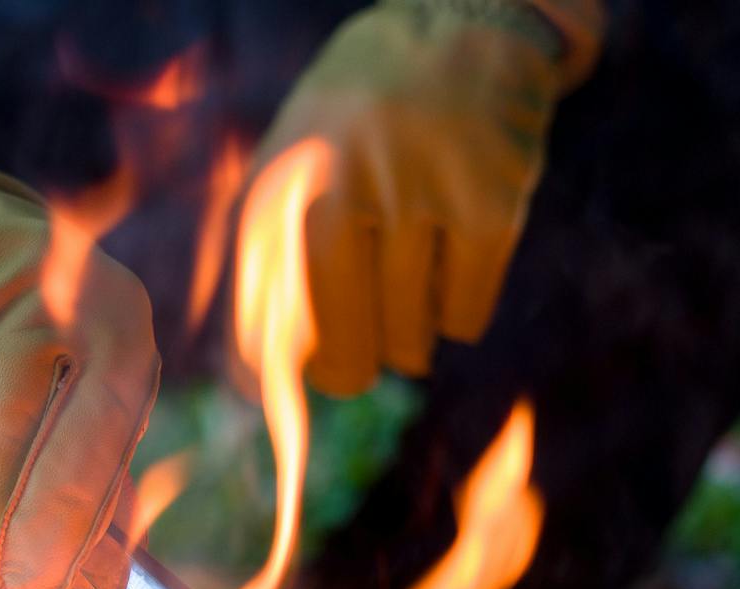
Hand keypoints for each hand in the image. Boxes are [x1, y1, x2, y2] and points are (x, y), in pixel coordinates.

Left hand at [254, 0, 601, 396]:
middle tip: (352, 371)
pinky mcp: (491, 202)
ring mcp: (419, 188)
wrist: (464, 26)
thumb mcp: (292, 160)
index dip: (266, 373)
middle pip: (341, 339)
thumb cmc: (361, 118)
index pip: (261, 313)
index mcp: (283, 176)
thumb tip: (249, 382)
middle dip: (347, 371)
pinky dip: (458, 317)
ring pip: (409, 336)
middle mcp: (342, 178)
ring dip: (408, 341)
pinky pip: (465, 315)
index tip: (272, 401)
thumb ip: (261, 257)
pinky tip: (453, 272)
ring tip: (407, 297)